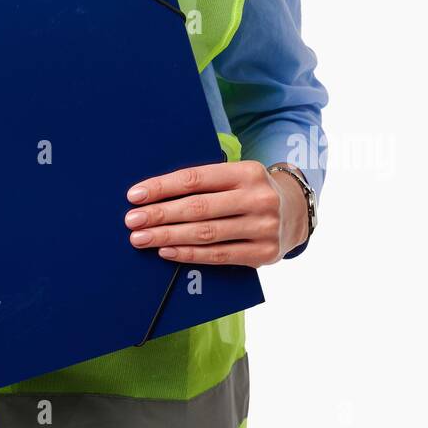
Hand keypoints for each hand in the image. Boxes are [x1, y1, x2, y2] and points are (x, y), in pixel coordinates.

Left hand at [123, 159, 307, 267]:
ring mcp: (263, 227)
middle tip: (132, 221)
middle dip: (160, 215)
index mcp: (247, 171)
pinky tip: (167, 251)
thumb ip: (205, 183)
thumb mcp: (236, 176)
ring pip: (206, 233)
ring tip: (142, 238)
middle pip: (198, 208)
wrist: (295, 212)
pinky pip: (219, 256)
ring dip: (168, 237)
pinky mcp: (264, 253)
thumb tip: (154, 194)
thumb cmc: (250, 191)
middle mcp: (258, 198)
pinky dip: (189, 254)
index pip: (196, 178)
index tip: (135, 195)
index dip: (163, 187)